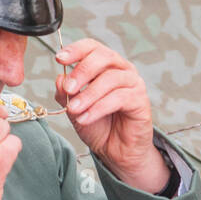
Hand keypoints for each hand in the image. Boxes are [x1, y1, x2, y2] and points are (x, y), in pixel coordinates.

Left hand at [54, 40, 170, 192]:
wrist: (116, 152)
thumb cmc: (99, 127)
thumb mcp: (75, 109)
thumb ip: (66, 93)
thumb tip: (60, 78)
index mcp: (106, 66)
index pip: (92, 47)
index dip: (76, 50)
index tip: (59, 59)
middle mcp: (122, 70)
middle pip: (103, 57)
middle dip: (82, 71)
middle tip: (68, 88)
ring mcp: (133, 84)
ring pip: (110, 79)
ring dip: (89, 95)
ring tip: (74, 109)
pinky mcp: (140, 101)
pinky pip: (119, 98)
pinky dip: (99, 108)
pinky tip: (86, 118)